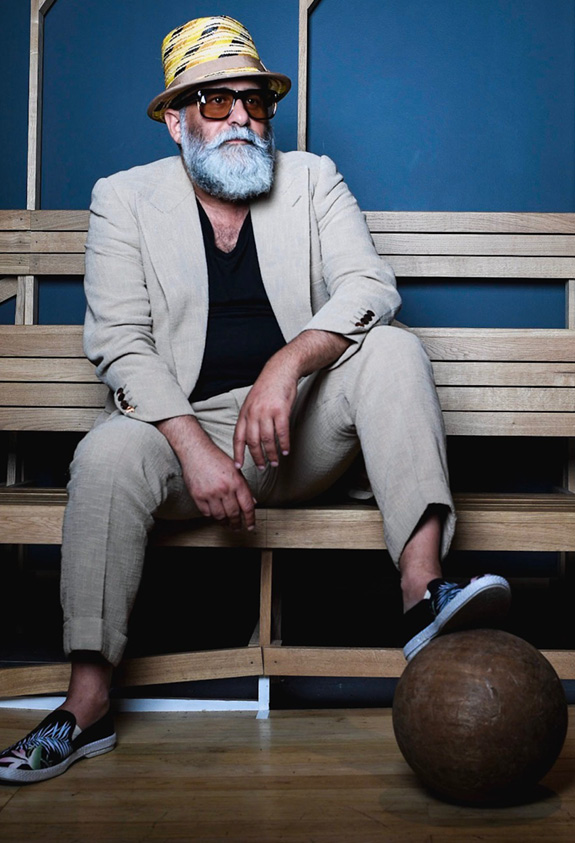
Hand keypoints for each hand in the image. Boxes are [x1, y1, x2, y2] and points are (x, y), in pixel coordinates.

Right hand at [157, 415, 255, 530]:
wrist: (196, 451)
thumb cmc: (215, 458)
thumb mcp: (235, 470)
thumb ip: (244, 487)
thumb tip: (251, 502)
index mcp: (236, 482)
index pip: (247, 506)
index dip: (250, 519)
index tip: (250, 526)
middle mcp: (224, 488)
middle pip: (234, 514)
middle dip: (237, 524)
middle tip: (237, 527)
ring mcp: (210, 493)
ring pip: (220, 516)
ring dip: (224, 522)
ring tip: (226, 523)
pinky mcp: (198, 496)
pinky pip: (206, 513)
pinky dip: (211, 515)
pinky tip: (214, 514)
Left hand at [233, 359, 297, 470]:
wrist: (280, 370)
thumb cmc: (267, 387)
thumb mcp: (252, 402)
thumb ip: (249, 418)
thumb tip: (248, 437)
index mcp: (244, 412)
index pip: (238, 437)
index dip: (237, 453)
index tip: (238, 466)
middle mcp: (253, 413)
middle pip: (253, 442)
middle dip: (257, 457)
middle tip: (262, 467)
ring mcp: (267, 412)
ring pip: (267, 440)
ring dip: (271, 454)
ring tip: (275, 462)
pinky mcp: (281, 410)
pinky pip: (282, 432)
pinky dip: (284, 444)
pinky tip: (286, 451)